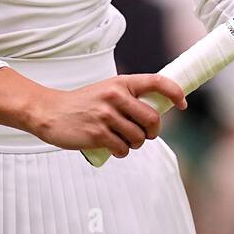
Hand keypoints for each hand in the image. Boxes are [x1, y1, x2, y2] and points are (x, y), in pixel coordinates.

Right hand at [27, 74, 188, 158]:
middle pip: (152, 119)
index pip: (157, 82)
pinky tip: (113, 147)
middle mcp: (115, 96)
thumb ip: (129, 97)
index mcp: (121, 83)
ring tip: (123, 140)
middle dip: (152, 132)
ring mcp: (106, 115)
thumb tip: (158, 112)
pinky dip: (122, 152)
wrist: (50, 112)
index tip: (183, 104)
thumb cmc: (83, 104)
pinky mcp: (97, 134)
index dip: (175, 93)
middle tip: (144, 134)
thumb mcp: (107, 91)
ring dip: (135, 144)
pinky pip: (124, 149)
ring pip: (139, 138)